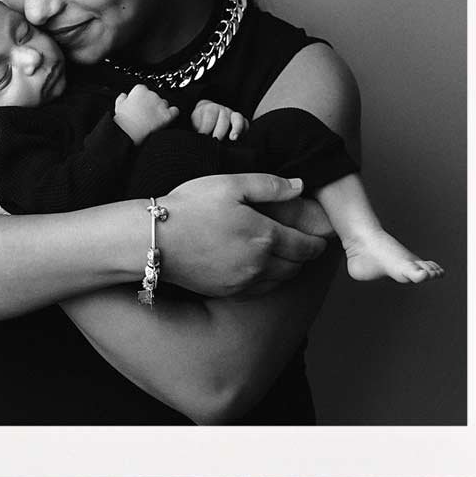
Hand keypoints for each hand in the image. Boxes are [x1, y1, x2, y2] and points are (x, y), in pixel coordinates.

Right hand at [115, 83, 179, 143]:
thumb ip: (122, 98)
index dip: (141, 98)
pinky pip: (174, 111)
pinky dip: (172, 113)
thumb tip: (124, 96)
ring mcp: (160, 104)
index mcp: (140, 90)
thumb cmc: (124, 120)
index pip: (143, 90)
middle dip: (151, 104)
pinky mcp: (167, 115)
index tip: (139, 104)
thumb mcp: (118, 106)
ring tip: (153, 119)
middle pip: (154, 96)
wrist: (130, 131)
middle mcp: (152, 94)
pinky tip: (167, 117)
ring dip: (160, 109)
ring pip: (164, 104)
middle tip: (145, 114)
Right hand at [157, 172, 328, 297]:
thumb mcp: (231, 184)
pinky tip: (263, 270)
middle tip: (307, 246)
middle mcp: (259, 265)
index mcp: (265, 236)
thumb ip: (270, 185)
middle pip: (297, 267)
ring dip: (289, 270)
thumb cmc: (190, 206)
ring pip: (280, 281)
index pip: (306, 246)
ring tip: (287, 257)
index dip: (317, 243)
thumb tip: (300, 186)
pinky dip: (269, 282)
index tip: (321, 239)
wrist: (154, 239)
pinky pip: (260, 291)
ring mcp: (243, 282)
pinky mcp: (227, 292)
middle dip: (306, 257)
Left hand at [191, 99, 247, 141]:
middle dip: (219, 131)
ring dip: (236, 128)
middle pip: (224, 118)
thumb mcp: (193, 124)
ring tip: (233, 138)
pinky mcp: (240, 123)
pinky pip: (246, 124)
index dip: (205, 127)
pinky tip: (239, 139)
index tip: (201, 136)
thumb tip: (196, 138)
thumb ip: (195, 129)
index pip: (210, 114)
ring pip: (237, 118)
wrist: (205, 118)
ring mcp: (232, 115)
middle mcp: (222, 110)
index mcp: (210, 109)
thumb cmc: (199, 123)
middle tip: (214, 141)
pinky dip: (244, 130)